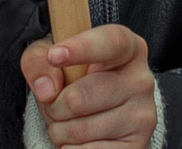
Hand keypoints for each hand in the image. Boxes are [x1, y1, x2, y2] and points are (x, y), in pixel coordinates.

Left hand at [20, 23, 157, 147]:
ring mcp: (143, 116)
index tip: (54, 56)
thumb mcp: (49, 56)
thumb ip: (39, 62)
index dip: (81, 48)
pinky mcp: (137, 146)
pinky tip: (80, 139)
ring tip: (67, 120)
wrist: (96, 109)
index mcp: (128, 47)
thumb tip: (47, 91)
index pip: (110, 43)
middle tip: (54, 103)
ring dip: (60, 130)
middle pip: (80, 97)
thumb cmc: (71, 74)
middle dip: (54, 105)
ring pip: (80, 130)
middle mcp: (141, 80)